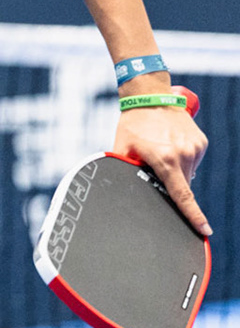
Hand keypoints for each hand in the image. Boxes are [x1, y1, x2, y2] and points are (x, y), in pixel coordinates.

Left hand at [114, 102, 210, 236]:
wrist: (151, 96)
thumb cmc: (133, 124)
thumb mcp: (123, 148)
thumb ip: (126, 170)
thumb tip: (123, 190)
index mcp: (165, 160)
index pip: (182, 196)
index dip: (193, 216)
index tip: (204, 230)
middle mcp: (184, 155)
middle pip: (183, 185)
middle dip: (171, 185)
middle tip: (156, 169)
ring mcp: (195, 148)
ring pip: (188, 172)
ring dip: (176, 170)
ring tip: (160, 150)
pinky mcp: (201, 142)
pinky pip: (192, 159)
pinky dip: (182, 158)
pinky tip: (170, 145)